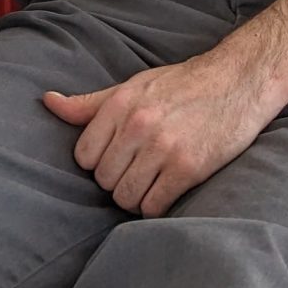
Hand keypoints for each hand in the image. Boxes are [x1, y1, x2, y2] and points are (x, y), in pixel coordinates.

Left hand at [42, 56, 283, 216]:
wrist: (239, 80)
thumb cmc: (183, 85)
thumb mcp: (134, 86)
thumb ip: (90, 103)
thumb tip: (48, 102)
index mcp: (120, 104)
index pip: (84, 157)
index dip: (99, 163)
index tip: (118, 158)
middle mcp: (137, 125)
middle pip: (104, 180)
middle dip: (118, 181)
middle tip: (139, 170)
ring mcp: (163, 148)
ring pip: (126, 197)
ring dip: (137, 197)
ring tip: (152, 182)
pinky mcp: (188, 168)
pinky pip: (154, 206)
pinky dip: (157, 206)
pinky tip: (168, 190)